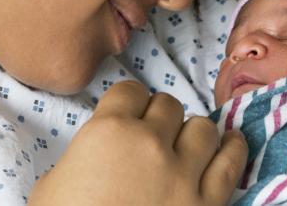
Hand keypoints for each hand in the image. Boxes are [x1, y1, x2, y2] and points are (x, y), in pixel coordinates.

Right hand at [29, 81, 246, 205]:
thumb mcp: (53, 183)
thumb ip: (87, 153)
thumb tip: (106, 149)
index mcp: (109, 132)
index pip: (130, 92)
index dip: (128, 103)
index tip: (127, 115)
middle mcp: (151, 144)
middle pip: (168, 106)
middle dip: (159, 118)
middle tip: (152, 137)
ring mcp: (184, 174)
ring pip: (204, 128)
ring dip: (193, 134)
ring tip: (187, 146)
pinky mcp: (208, 203)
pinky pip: (231, 163)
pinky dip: (233, 149)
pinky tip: (230, 143)